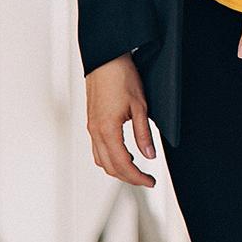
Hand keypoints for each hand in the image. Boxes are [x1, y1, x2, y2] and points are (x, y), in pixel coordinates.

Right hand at [85, 53, 157, 187]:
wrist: (106, 59)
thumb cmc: (122, 77)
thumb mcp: (140, 106)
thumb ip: (143, 134)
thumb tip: (149, 155)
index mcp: (107, 130)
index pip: (122, 164)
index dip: (137, 177)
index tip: (150, 182)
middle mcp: (95, 132)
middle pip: (110, 167)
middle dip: (128, 177)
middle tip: (146, 180)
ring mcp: (91, 128)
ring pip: (101, 160)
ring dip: (117, 169)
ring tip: (136, 170)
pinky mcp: (92, 122)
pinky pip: (98, 149)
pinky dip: (110, 157)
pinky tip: (123, 153)